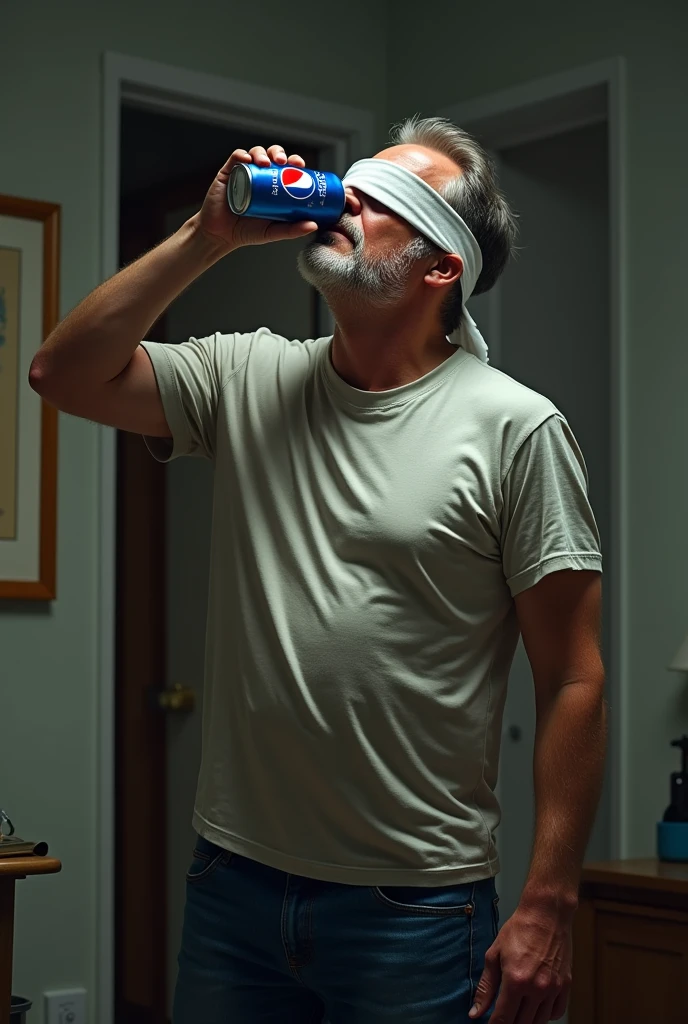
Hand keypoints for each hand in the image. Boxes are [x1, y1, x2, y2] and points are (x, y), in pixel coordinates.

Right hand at [196, 144, 318, 250]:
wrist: (221, 235)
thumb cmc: (246, 232)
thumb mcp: (273, 232)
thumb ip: (292, 230)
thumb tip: (313, 225)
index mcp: (273, 186)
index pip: (287, 168)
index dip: (295, 162)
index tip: (300, 165)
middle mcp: (259, 176)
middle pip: (272, 156)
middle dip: (280, 153)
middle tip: (283, 162)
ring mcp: (244, 172)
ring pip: (255, 153)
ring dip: (262, 153)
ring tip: (265, 162)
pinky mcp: (228, 173)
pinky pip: (235, 157)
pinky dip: (242, 154)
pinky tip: (247, 159)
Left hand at [469, 900, 572, 1022]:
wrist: (546, 914)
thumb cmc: (519, 929)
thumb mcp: (494, 955)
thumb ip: (486, 987)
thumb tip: (475, 1012)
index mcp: (515, 981)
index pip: (503, 1019)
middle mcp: (536, 988)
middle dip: (510, 1023)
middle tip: (504, 1015)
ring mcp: (553, 988)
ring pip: (539, 1022)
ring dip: (527, 1020)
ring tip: (518, 1011)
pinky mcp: (565, 985)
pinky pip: (556, 1012)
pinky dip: (545, 1015)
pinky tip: (536, 1007)